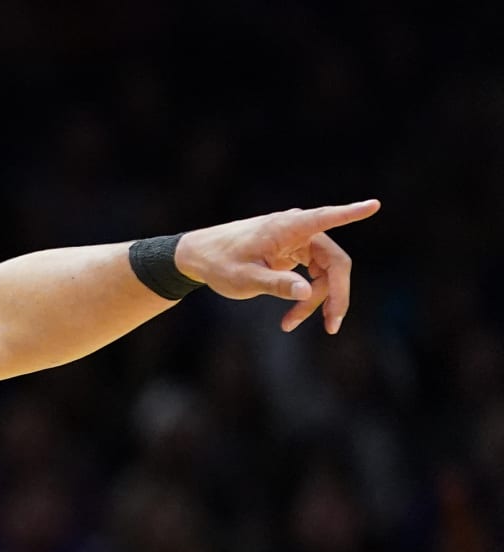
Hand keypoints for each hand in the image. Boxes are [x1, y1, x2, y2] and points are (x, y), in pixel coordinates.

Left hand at [174, 199, 380, 334]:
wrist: (198, 256)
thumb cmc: (220, 263)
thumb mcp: (245, 279)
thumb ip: (276, 285)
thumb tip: (308, 292)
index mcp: (289, 228)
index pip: (327, 217)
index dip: (352, 213)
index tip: (374, 205)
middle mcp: (299, 230)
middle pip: (334, 263)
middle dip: (335, 295)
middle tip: (332, 326)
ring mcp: (298, 241)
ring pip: (324, 273)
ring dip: (315, 301)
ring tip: (289, 325)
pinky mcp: (294, 252)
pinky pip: (312, 275)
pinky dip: (306, 296)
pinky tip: (292, 317)